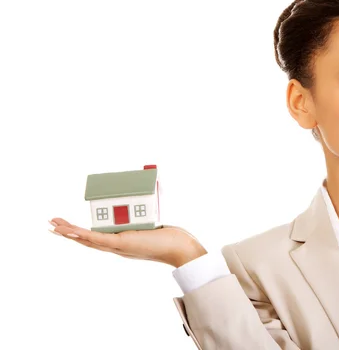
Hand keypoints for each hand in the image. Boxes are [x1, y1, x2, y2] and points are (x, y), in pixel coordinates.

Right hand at [49, 218, 206, 267]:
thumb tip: (149, 195)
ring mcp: (118, 247)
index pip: (97, 238)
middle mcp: (117, 247)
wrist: (180, 248)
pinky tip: (70, 231)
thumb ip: (146, 212)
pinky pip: (98, 239)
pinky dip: (83, 235)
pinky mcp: (122, 244)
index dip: (81, 234)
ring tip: (53, 227)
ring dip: (69, 234)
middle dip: (68, 233)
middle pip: (87, 241)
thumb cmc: (170, 238)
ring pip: (88, 241)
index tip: (69, 228)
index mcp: (122, 243)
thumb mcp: (152, 222)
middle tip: (52, 226)